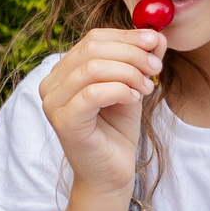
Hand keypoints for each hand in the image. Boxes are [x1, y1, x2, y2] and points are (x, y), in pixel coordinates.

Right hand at [41, 26, 163, 198]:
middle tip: (156, 66)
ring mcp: (53, 103)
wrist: (111, 175)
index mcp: (64, 71)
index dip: (127, 36)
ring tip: (148, 87)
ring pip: (92, 68)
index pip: (93, 39)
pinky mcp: (64, 122)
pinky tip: (135, 98)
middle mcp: (52, 83)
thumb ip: (140, 62)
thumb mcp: (132, 88)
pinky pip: (92, 93)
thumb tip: (157, 36)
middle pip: (92, 49)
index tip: (156, 41)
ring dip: (128, 72)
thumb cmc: (117, 132)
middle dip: (131, 53)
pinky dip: (119, 90)